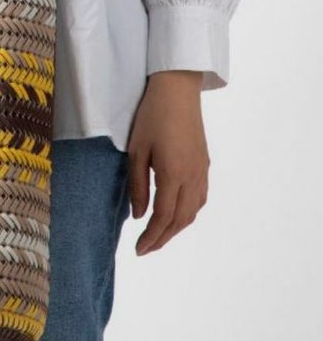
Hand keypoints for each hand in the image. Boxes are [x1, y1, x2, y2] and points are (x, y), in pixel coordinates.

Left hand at [126, 70, 210, 255]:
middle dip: (163, 238)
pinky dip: (188, 213)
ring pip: (193, 211)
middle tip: (145, 249)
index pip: (163, 217)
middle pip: (181, 219)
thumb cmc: (151, 116)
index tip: (138, 250)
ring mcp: (202, 170)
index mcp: (173, 174)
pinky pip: (200, 198)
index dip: (151, 237)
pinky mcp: (205, 164)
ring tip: (158, 236)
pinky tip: (176, 214)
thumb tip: (140, 216)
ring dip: (176, 228)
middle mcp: (192, 176)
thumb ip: (137, 186)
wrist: (177, 90)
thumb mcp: (136, 151)